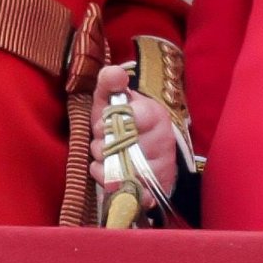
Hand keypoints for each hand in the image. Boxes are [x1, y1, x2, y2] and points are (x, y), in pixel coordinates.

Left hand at [89, 64, 177, 206]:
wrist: (136, 151)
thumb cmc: (120, 122)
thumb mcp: (112, 99)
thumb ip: (109, 82)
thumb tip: (114, 73)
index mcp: (154, 113)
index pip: (130, 118)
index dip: (106, 123)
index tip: (100, 124)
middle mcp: (163, 140)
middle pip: (122, 147)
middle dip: (102, 145)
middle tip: (102, 141)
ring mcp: (161, 166)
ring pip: (122, 169)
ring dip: (103, 164)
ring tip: (106, 156)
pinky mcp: (155, 189)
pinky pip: (125, 188)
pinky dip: (109, 182)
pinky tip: (109, 173)